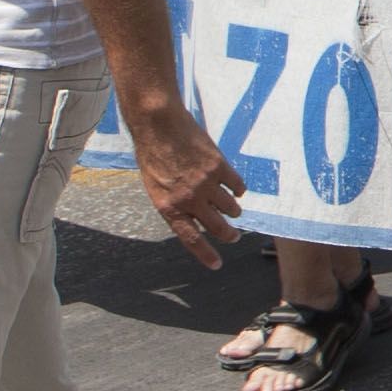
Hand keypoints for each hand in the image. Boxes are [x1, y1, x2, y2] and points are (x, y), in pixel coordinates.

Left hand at [119, 95, 244, 267]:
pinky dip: (238, 190)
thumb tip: (195, 218)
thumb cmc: (153, 156)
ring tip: (233, 210)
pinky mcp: (220, 167)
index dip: (205, 254)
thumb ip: (175, 205)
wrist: (159, 126)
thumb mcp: (156, 188)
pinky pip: (237, 186)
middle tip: (234, 237)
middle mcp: (189, 199)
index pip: (191, 239)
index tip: (217, 264)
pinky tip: (236, 189)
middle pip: (217, 227)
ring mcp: (206, 183)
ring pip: (230, 208)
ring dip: (233, 211)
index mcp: (168, 207)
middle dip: (229, 235)